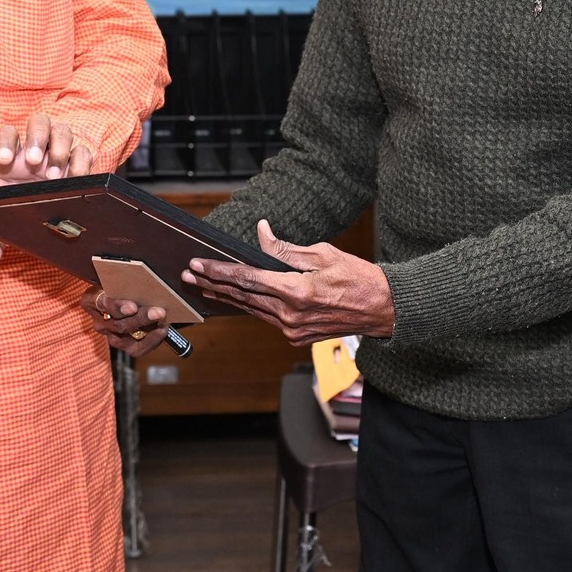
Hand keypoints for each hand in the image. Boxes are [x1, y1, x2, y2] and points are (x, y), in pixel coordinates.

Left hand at [0, 115, 94, 275]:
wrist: (59, 204)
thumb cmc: (28, 206)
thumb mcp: (9, 222)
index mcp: (15, 156)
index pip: (7, 134)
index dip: (4, 142)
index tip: (3, 159)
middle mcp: (38, 146)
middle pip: (38, 123)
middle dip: (36, 138)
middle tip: (35, 161)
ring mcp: (61, 149)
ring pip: (62, 131)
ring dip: (59, 148)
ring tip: (55, 174)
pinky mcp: (82, 158)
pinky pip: (84, 150)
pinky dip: (81, 161)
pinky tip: (77, 177)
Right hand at [81, 287, 170, 357]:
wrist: (126, 299)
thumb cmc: (122, 286)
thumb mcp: (119, 279)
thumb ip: (127, 280)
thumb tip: (151, 279)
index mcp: (91, 300)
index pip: (101, 303)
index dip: (117, 307)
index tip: (132, 307)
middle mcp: (99, 322)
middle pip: (118, 324)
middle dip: (141, 318)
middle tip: (158, 312)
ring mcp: (111, 336)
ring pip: (128, 338)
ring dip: (148, 330)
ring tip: (163, 321)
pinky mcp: (124, 346)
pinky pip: (137, 348)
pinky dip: (152, 340)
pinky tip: (162, 329)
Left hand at [183, 220, 394, 345]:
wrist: (383, 310)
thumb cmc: (359, 277)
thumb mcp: (323, 253)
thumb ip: (285, 248)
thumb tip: (261, 234)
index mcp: (296, 291)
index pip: (246, 279)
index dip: (218, 272)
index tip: (197, 265)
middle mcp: (291, 314)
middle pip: (242, 297)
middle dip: (212, 284)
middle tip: (187, 275)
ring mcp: (293, 329)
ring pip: (251, 310)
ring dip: (226, 296)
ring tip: (203, 285)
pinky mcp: (297, 337)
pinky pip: (267, 318)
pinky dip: (250, 306)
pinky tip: (235, 298)